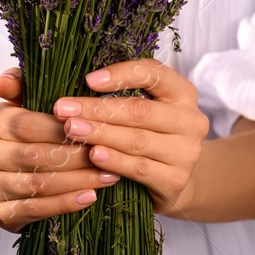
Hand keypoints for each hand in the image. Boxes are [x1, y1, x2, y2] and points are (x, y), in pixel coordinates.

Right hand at [0, 66, 121, 232]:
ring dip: (78, 181)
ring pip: (39, 184)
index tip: (93, 127)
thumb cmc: (17, 133)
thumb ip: (21, 85)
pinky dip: (66, 203)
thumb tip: (6, 81)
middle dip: (76, 156)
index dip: (60, 128)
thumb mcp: (18, 104)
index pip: (25, 124)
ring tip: (109, 176)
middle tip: (110, 154)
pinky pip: (36, 209)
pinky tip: (90, 197)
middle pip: (35, 156)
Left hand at [48, 58, 209, 216]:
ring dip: (100, 134)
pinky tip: (93, 155)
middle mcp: (191, 121)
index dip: (121, 75)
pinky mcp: (176, 180)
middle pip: (140, 110)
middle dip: (97, 109)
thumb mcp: (147, 110)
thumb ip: (124, 96)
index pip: (154, 74)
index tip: (87, 80)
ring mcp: (186, 152)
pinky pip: (140, 168)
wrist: (175, 179)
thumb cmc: (152, 135)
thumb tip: (82, 86)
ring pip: (137, 140)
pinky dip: (114, 161)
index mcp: (183, 93)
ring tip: (71, 130)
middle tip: (63, 110)